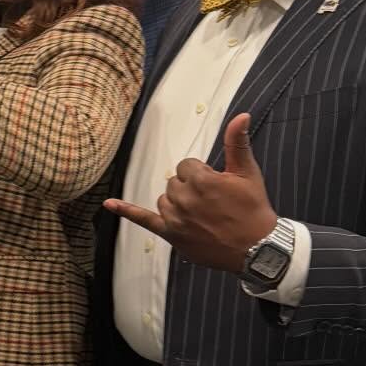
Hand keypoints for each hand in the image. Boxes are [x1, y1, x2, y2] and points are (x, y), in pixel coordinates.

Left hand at [105, 114, 278, 272]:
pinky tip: (108, 204)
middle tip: (214, 202)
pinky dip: (126, 211)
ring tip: (202, 214)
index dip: (202, 174)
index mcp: (201, 180)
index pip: (187, 165)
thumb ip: (237, 143)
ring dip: (178, 202)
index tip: (218, 186)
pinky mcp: (171, 234)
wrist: (257, 248)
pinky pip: (143, 220)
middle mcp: (184, 198)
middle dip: (191, 187)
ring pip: (165, 199)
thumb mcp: (248, 173)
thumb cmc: (253, 210)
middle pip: (175, 182)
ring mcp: (175, 218)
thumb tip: (240, 116)